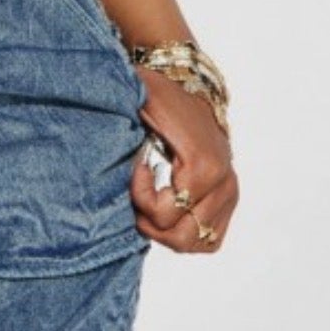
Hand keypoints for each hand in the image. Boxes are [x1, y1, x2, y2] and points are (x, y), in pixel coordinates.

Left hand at [129, 67, 239, 253]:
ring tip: (150, 203)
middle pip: (180, 238)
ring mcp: (229, 194)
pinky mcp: (229, 200)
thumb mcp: (139, 100)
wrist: (189, 88)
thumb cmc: (161, 95)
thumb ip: (122, 123)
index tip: (135, 168)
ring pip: (194, 243)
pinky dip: (186, 233)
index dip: (138, 197)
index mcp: (204, 165)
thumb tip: (99, 144)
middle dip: (150, 222)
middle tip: (137, 195)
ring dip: (165, 231)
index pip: (163, 213)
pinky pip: (209, 239)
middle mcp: (223, 184)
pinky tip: (167, 211)